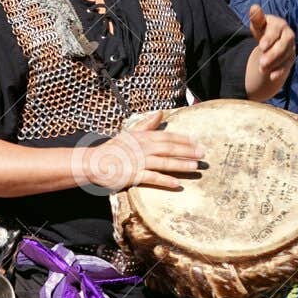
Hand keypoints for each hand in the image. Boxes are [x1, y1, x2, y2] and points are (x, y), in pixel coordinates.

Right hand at [79, 112, 204, 191]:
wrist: (95, 163)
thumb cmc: (113, 149)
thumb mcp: (130, 133)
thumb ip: (147, 125)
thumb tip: (160, 113)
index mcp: (142, 137)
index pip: (166, 137)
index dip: (183, 139)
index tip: (196, 142)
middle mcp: (142, 148)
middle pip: (169, 148)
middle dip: (187, 151)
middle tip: (202, 154)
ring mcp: (138, 162)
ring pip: (164, 162)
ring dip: (181, 165)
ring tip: (195, 167)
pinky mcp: (134, 175)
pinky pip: (152, 178)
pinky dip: (165, 180)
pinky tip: (177, 184)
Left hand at [246, 5, 295, 96]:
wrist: (270, 42)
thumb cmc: (262, 30)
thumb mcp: (258, 25)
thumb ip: (257, 18)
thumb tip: (254, 7)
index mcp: (279, 24)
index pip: (276, 30)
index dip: (270, 38)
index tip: (261, 46)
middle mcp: (287, 35)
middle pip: (284, 44)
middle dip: (273, 53)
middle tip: (261, 62)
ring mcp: (290, 47)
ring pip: (287, 55)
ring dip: (275, 63)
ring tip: (262, 69)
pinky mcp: (290, 58)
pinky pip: (288, 65)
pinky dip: (280, 71)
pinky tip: (272, 77)